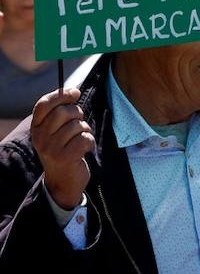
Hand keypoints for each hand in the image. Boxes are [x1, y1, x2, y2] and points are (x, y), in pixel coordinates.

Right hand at [31, 89, 93, 209]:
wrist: (62, 182)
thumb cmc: (64, 150)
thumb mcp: (55, 132)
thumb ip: (60, 113)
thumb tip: (74, 91)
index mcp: (36, 128)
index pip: (43, 104)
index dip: (60, 95)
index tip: (75, 93)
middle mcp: (40, 138)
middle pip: (63, 112)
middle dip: (77, 114)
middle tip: (79, 125)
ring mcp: (50, 148)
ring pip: (77, 125)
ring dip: (85, 130)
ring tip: (80, 141)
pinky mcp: (64, 157)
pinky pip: (85, 138)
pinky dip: (89, 142)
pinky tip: (84, 150)